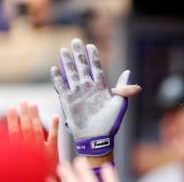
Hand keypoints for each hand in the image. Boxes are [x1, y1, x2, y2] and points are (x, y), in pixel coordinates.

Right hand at [7, 102, 59, 166]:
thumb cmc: (24, 179)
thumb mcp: (12, 167)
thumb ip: (7, 153)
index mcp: (17, 152)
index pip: (14, 132)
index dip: (12, 119)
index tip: (11, 108)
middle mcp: (29, 149)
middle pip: (26, 127)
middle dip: (24, 113)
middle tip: (23, 101)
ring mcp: (41, 149)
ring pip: (38, 129)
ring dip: (36, 116)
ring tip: (34, 105)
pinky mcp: (53, 152)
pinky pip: (54, 136)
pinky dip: (55, 126)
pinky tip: (55, 116)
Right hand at [50, 39, 140, 156]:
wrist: (97, 138)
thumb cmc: (110, 124)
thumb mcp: (120, 104)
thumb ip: (123, 88)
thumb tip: (128, 71)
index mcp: (100, 89)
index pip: (96, 69)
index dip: (93, 58)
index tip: (91, 46)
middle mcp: (88, 89)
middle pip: (82, 68)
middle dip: (79, 55)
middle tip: (75, 41)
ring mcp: (77, 94)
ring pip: (71, 74)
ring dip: (67, 63)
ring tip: (64, 50)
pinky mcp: (67, 102)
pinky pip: (61, 87)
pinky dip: (58, 79)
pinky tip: (55, 69)